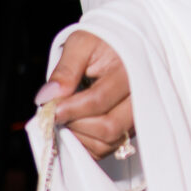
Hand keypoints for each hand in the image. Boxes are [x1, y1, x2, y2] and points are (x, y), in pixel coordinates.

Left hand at [34, 29, 133, 160]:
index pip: (98, 99)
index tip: (49, 108)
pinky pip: (110, 148)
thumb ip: (65, 70)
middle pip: (109, 127)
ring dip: (81, 136)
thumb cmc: (102, 43)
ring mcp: (140, 116)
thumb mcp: (80, 44)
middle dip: (76, 124)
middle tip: (57, 114)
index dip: (70, 108)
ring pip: (110, 141)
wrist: (123, 46)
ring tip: (67, 117)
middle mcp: (142, 97)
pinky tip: (77, 126)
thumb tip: (48, 97)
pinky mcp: (133, 128)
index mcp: (130, 69)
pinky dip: (88, 143)